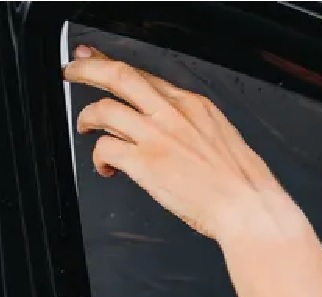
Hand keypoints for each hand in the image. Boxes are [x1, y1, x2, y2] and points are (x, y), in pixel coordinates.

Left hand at [62, 46, 307, 242]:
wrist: (248, 207)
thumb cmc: (243, 184)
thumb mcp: (223, 138)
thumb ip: (193, 128)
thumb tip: (172, 133)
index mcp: (195, 106)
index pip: (147, 76)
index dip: (117, 67)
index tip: (100, 64)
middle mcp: (174, 113)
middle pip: (120, 76)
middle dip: (88, 71)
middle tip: (73, 72)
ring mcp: (157, 136)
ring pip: (105, 108)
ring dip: (87, 117)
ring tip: (86, 128)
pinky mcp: (145, 162)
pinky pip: (105, 148)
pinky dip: (98, 157)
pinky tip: (106, 168)